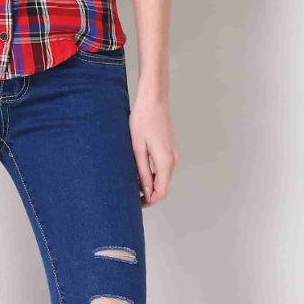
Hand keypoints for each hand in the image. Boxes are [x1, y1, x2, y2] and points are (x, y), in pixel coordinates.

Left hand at [129, 89, 178, 206]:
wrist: (153, 99)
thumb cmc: (142, 120)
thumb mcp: (137, 148)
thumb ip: (143, 171)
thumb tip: (145, 190)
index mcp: (165, 161)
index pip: (161, 192)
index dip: (149, 201)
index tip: (135, 203)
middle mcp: (173, 159)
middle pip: (163, 186)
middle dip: (149, 194)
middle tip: (130, 194)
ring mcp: (173, 153)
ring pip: (164, 177)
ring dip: (151, 184)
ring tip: (132, 182)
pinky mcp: (170, 147)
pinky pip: (163, 167)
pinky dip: (154, 174)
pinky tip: (140, 170)